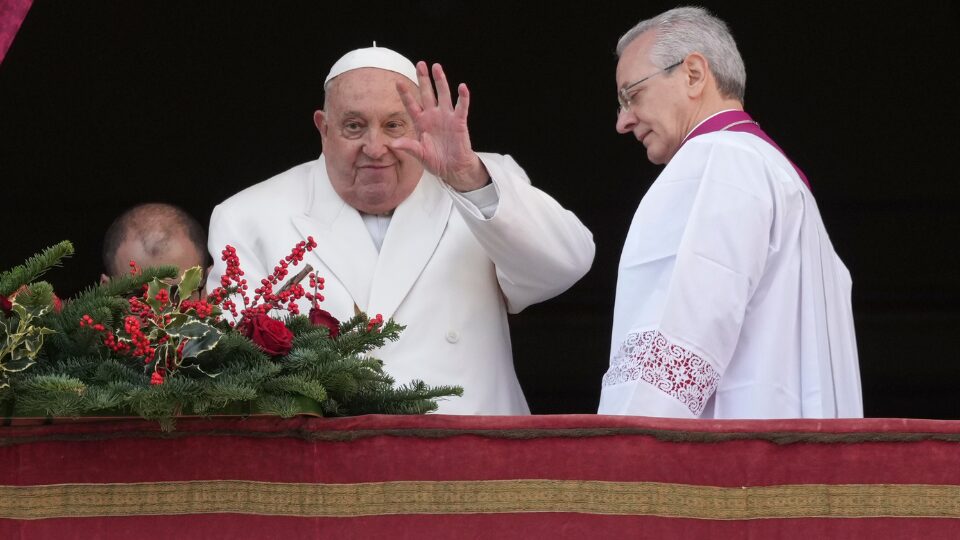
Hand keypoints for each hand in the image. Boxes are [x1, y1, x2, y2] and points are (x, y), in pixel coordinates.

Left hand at [392, 61, 489, 191]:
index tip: (398, 82)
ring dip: (440, 81)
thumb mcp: (419, 155)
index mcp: (420, 122)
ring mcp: (446, 117)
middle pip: (427, 94)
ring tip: (437, 67)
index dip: (405, 94)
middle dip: (423, 79)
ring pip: (443, 95)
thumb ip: (408, 147)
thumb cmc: (435, 161)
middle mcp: (432, 116)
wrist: (452, 168)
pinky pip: (461, 107)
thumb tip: (393, 144)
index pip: (411, 105)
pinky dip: (463, 97)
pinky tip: (462, 87)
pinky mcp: (459, 122)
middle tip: (420, 64)